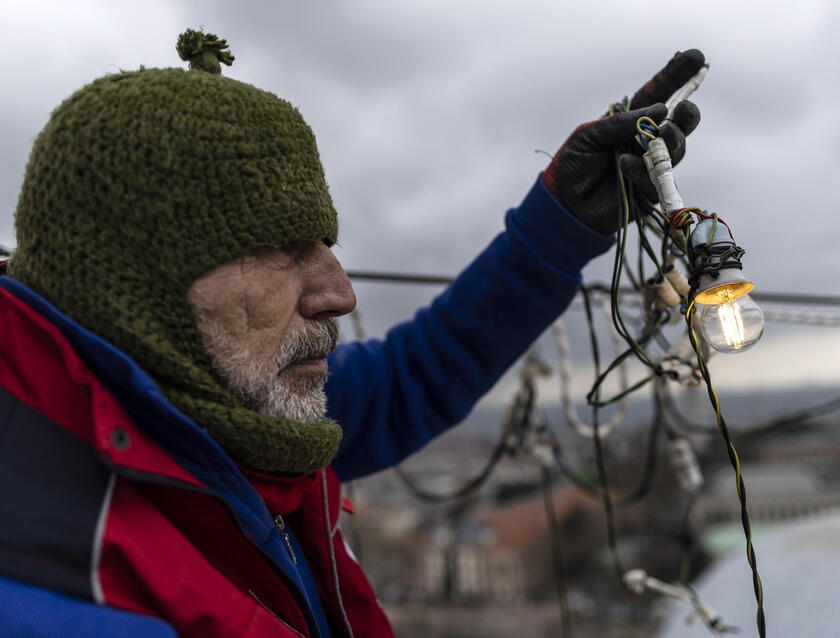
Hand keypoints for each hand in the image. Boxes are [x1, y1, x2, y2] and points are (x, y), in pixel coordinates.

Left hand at [543, 50, 704, 234]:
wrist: (564, 203)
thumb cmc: (574, 165)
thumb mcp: (588, 136)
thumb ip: (620, 123)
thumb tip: (660, 109)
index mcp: (630, 122)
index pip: (657, 96)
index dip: (676, 77)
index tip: (697, 57)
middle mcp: (645, 142)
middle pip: (678, 124)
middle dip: (687, 115)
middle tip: (685, 108)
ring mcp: (650, 166)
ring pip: (675, 150)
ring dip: (672, 140)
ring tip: (663, 132)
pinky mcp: (649, 191)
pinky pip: (656, 178)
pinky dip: (642, 169)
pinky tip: (625, 163)